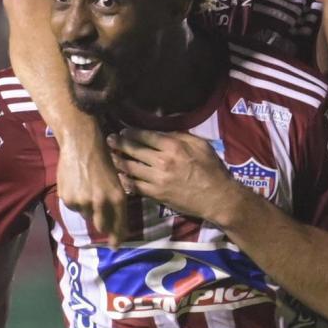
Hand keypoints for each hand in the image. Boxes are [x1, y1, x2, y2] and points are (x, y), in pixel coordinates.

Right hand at [56, 128, 127, 245]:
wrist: (81, 144)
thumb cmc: (102, 158)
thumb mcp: (116, 179)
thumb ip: (114, 200)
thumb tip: (112, 219)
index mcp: (117, 197)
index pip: (119, 224)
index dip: (117, 237)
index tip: (115, 245)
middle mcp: (101, 203)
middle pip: (101, 226)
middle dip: (102, 224)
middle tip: (100, 221)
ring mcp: (83, 202)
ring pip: (86, 215)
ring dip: (87, 208)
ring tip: (86, 189)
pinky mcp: (68, 199)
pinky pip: (73, 207)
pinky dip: (75, 200)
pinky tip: (76, 185)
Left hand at [107, 128, 243, 221]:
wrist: (218, 198)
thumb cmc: (212, 169)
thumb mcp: (201, 145)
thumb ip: (181, 135)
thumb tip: (163, 129)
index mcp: (174, 146)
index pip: (145, 136)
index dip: (131, 132)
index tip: (123, 131)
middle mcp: (162, 161)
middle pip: (134, 150)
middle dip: (119, 143)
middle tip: (109, 139)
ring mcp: (157, 179)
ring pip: (130, 167)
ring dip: (118, 161)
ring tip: (110, 156)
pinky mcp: (156, 194)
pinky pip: (134, 186)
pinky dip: (125, 180)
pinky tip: (119, 176)